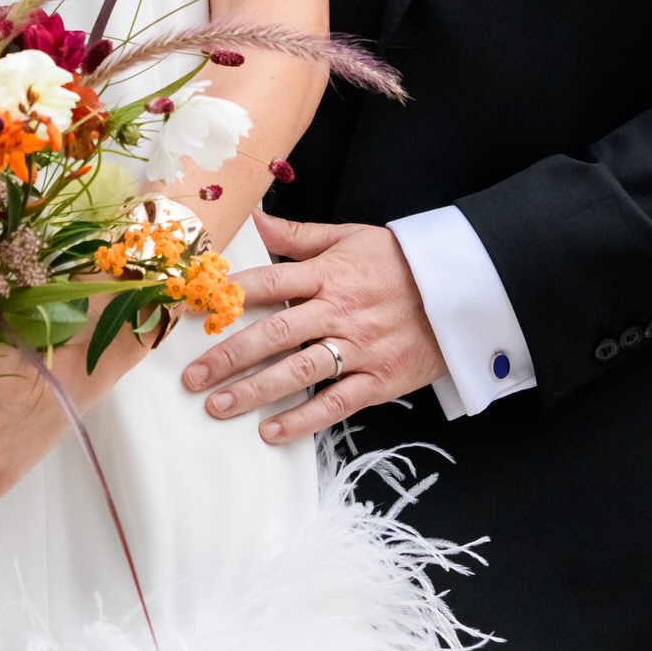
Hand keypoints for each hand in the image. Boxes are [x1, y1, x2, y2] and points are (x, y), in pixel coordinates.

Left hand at [181, 211, 447, 443]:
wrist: (461, 290)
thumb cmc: (397, 262)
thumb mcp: (348, 237)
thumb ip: (297, 235)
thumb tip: (253, 218)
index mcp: (327, 274)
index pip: (267, 284)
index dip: (226, 297)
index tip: (190, 312)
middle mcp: (338, 311)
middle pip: (274, 335)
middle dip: (228, 356)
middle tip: (191, 377)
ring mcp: (359, 347)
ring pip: (299, 372)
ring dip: (255, 392)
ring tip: (217, 406)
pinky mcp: (379, 379)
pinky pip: (337, 403)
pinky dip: (304, 420)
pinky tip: (271, 432)